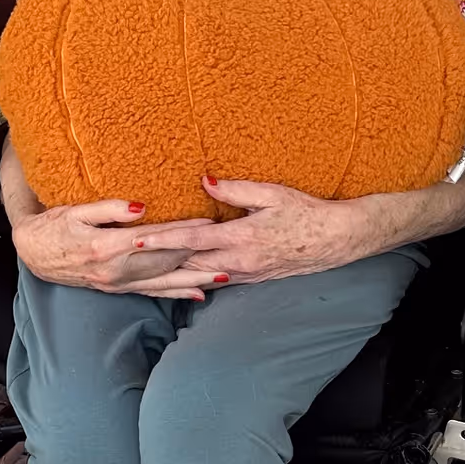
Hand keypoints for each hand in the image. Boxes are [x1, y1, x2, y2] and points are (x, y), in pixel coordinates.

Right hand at [9, 198, 219, 298]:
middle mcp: (115, 271)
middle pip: (165, 261)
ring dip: (194, 278)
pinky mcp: (117, 289)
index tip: (208, 223)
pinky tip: (197, 295)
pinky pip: (152, 293)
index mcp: (107, 246)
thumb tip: (140, 207)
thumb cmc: (54, 226)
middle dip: (197, 253)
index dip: (183, 231)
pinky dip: (175, 294)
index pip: (155, 238)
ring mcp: (117, 284)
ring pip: (163, 281)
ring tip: (224, 274)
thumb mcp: (75, 210)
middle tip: (227, 245)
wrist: (34, 253)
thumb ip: (108, 209)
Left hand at [145, 179, 372, 285]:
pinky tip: (179, 277)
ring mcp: (246, 274)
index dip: (163, 240)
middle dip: (159, 262)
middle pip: (189, 265)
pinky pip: (217, 282)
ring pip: (201, 277)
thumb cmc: (305, 213)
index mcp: (242, 238)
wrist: (335, 240)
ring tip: (146, 270)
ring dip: (174, 273)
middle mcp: (240, 262)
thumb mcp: (272, 194)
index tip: (138, 239)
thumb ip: (236, 190)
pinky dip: (195, 279)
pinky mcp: (252, 279)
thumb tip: (205, 181)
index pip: (192, 241)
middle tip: (129, 258)